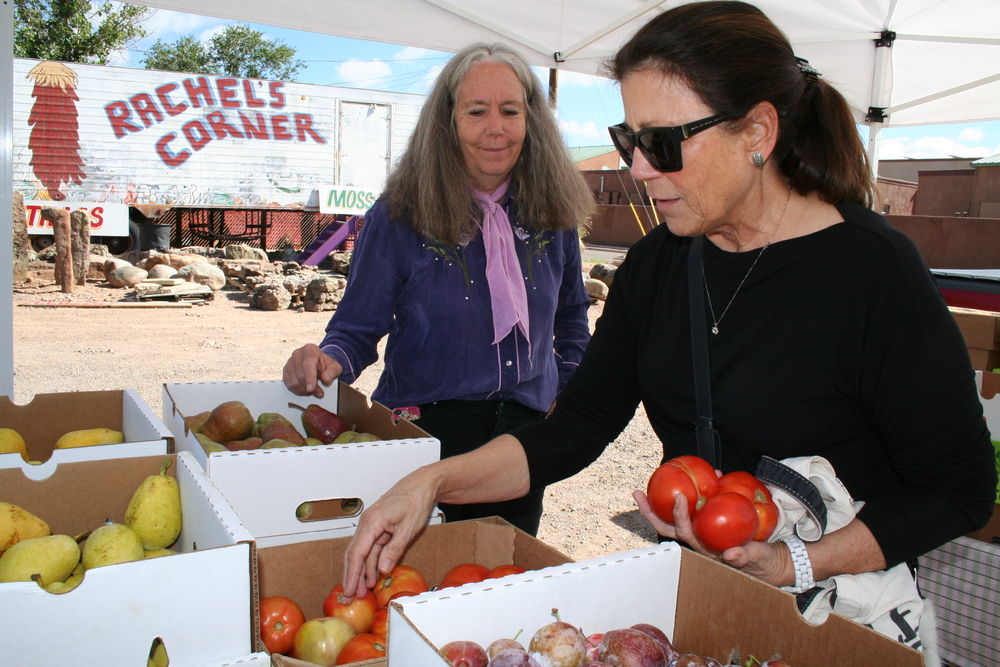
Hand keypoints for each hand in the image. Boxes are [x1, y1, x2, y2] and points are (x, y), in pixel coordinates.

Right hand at [282, 343, 341, 397]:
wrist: (319, 364)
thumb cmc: (327, 365)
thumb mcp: (335, 368)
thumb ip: (332, 373)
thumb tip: (325, 380)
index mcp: (310, 349)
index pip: (308, 364)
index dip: (310, 377)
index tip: (311, 389)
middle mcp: (297, 354)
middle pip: (300, 375)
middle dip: (310, 388)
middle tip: (320, 393)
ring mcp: (289, 362)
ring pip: (294, 382)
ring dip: (305, 390)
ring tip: (314, 390)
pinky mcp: (285, 371)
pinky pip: (289, 385)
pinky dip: (298, 390)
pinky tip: (306, 388)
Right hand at [341, 466, 441, 598]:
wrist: (422, 484)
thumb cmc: (416, 501)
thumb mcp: (408, 528)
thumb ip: (394, 550)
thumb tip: (381, 569)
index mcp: (372, 522)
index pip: (357, 553)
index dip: (352, 574)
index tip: (349, 590)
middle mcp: (367, 523)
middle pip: (354, 554)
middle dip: (351, 577)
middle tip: (349, 596)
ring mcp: (372, 525)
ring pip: (362, 553)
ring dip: (361, 572)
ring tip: (361, 592)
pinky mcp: (378, 527)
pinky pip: (371, 548)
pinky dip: (370, 563)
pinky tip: (371, 577)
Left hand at [634, 489, 788, 586]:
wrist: (764, 561)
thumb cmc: (758, 560)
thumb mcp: (754, 557)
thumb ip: (743, 556)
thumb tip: (730, 554)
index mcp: (704, 549)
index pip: (686, 532)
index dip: (680, 515)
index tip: (680, 496)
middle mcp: (697, 540)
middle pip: (667, 526)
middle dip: (650, 511)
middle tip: (638, 493)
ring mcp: (698, 532)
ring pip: (672, 518)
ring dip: (657, 503)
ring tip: (646, 485)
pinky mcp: (704, 524)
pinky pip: (690, 509)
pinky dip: (685, 495)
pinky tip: (686, 479)